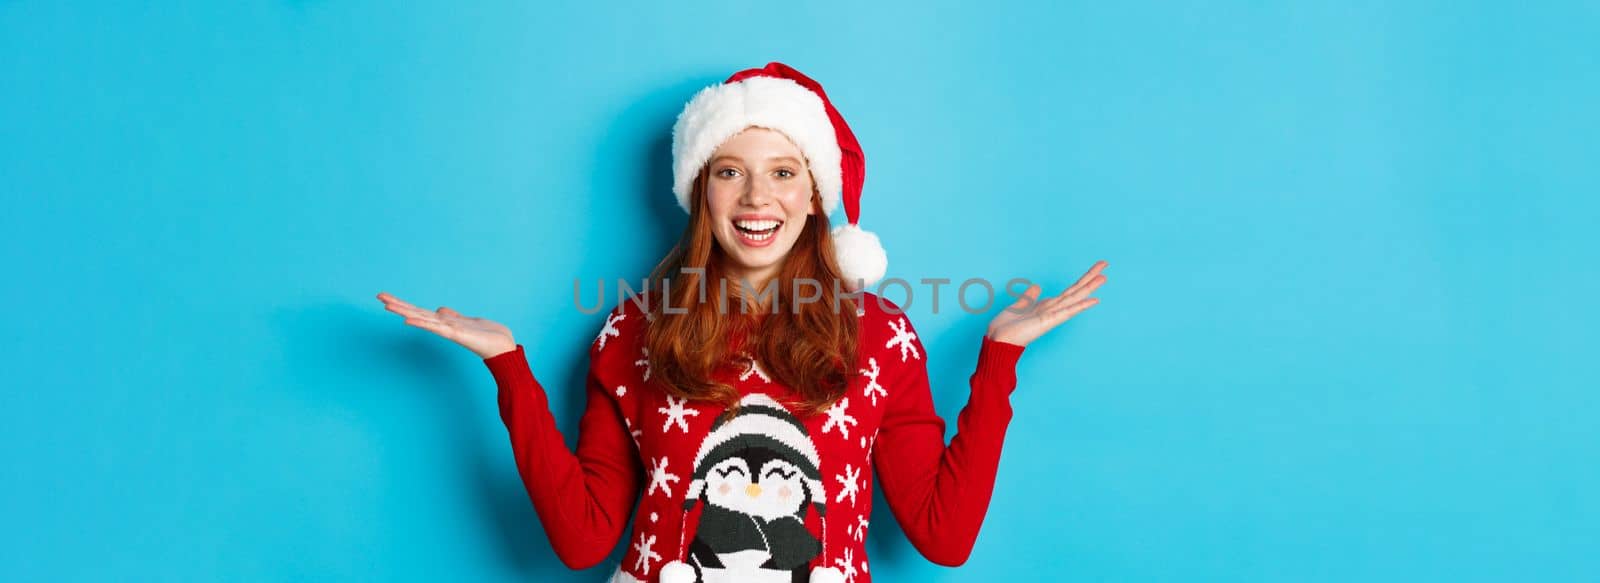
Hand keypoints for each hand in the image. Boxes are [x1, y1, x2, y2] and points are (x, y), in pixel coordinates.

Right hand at [376, 292, 517, 358]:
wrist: (502, 346)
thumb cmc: (486, 335)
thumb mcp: (467, 321)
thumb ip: (452, 316)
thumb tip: (439, 309)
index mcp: (444, 322)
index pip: (420, 311)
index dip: (404, 304)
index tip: (386, 297)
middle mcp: (443, 326)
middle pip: (416, 313)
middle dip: (398, 305)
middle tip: (379, 296)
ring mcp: (448, 330)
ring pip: (422, 318)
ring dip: (404, 311)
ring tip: (387, 305)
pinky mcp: (456, 334)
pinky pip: (435, 328)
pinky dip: (422, 323)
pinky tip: (408, 320)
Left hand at [986, 260, 1107, 346]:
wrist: (998, 341)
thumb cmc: (1006, 328)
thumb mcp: (1019, 306)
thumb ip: (1029, 297)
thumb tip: (1038, 287)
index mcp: (1046, 306)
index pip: (1069, 290)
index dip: (1082, 279)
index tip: (1094, 269)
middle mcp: (1052, 310)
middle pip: (1075, 291)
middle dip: (1090, 277)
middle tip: (1105, 263)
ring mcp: (1051, 316)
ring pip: (1074, 298)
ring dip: (1089, 287)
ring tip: (1104, 277)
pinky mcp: (1047, 322)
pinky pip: (1066, 312)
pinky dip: (1080, 306)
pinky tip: (1094, 300)